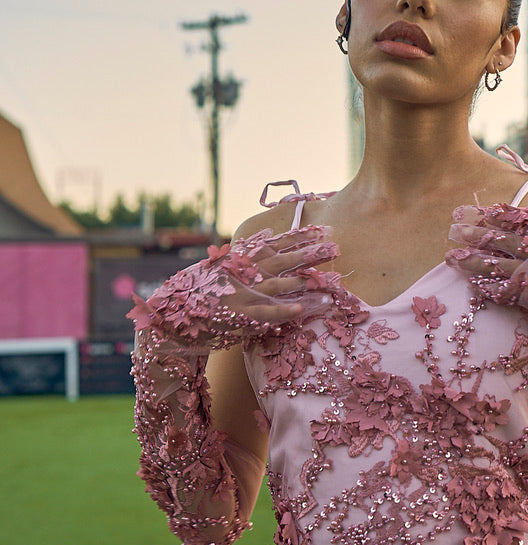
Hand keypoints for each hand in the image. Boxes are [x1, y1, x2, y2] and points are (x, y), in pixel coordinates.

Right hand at [129, 225, 339, 343]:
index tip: (324, 229)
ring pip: (278, 284)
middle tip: (336, 247)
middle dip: (310, 254)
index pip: (277, 244)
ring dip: (303, 280)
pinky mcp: (238, 315)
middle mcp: (244, 274)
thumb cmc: (200, 291)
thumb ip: (247, 253)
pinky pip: (264, 313)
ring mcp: (242, 294)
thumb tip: (269, 234)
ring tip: (326, 277)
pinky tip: (301, 309)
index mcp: (242, 260)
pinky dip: (282, 310)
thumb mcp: (223, 266)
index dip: (301, 237)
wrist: (174, 314)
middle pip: (284, 260)